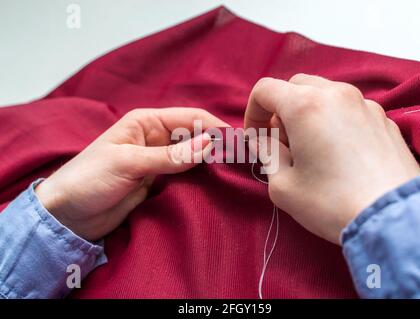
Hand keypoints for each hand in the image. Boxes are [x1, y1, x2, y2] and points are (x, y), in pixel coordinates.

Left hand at [35, 108, 226, 240]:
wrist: (67, 216)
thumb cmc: (89, 179)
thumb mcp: (128, 163)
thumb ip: (169, 156)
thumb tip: (209, 144)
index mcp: (147, 123)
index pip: (191, 118)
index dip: (216, 128)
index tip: (240, 143)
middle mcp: (157, 139)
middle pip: (196, 137)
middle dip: (218, 146)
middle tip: (243, 161)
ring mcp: (160, 162)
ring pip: (195, 158)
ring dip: (212, 164)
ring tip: (235, 175)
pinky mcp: (160, 183)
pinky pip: (187, 178)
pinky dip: (202, 181)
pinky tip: (216, 187)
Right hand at [244, 74, 419, 243]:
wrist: (393, 219)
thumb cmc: (331, 204)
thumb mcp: (282, 186)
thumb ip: (267, 154)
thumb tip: (264, 140)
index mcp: (305, 106)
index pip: (265, 89)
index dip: (253, 112)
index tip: (256, 138)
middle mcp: (337, 95)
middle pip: (296, 85)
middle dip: (281, 109)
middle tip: (283, 143)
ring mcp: (365, 105)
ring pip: (325, 94)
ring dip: (308, 113)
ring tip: (311, 149)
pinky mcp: (384, 120)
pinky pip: (349, 109)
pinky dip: (334, 121)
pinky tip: (339, 154)